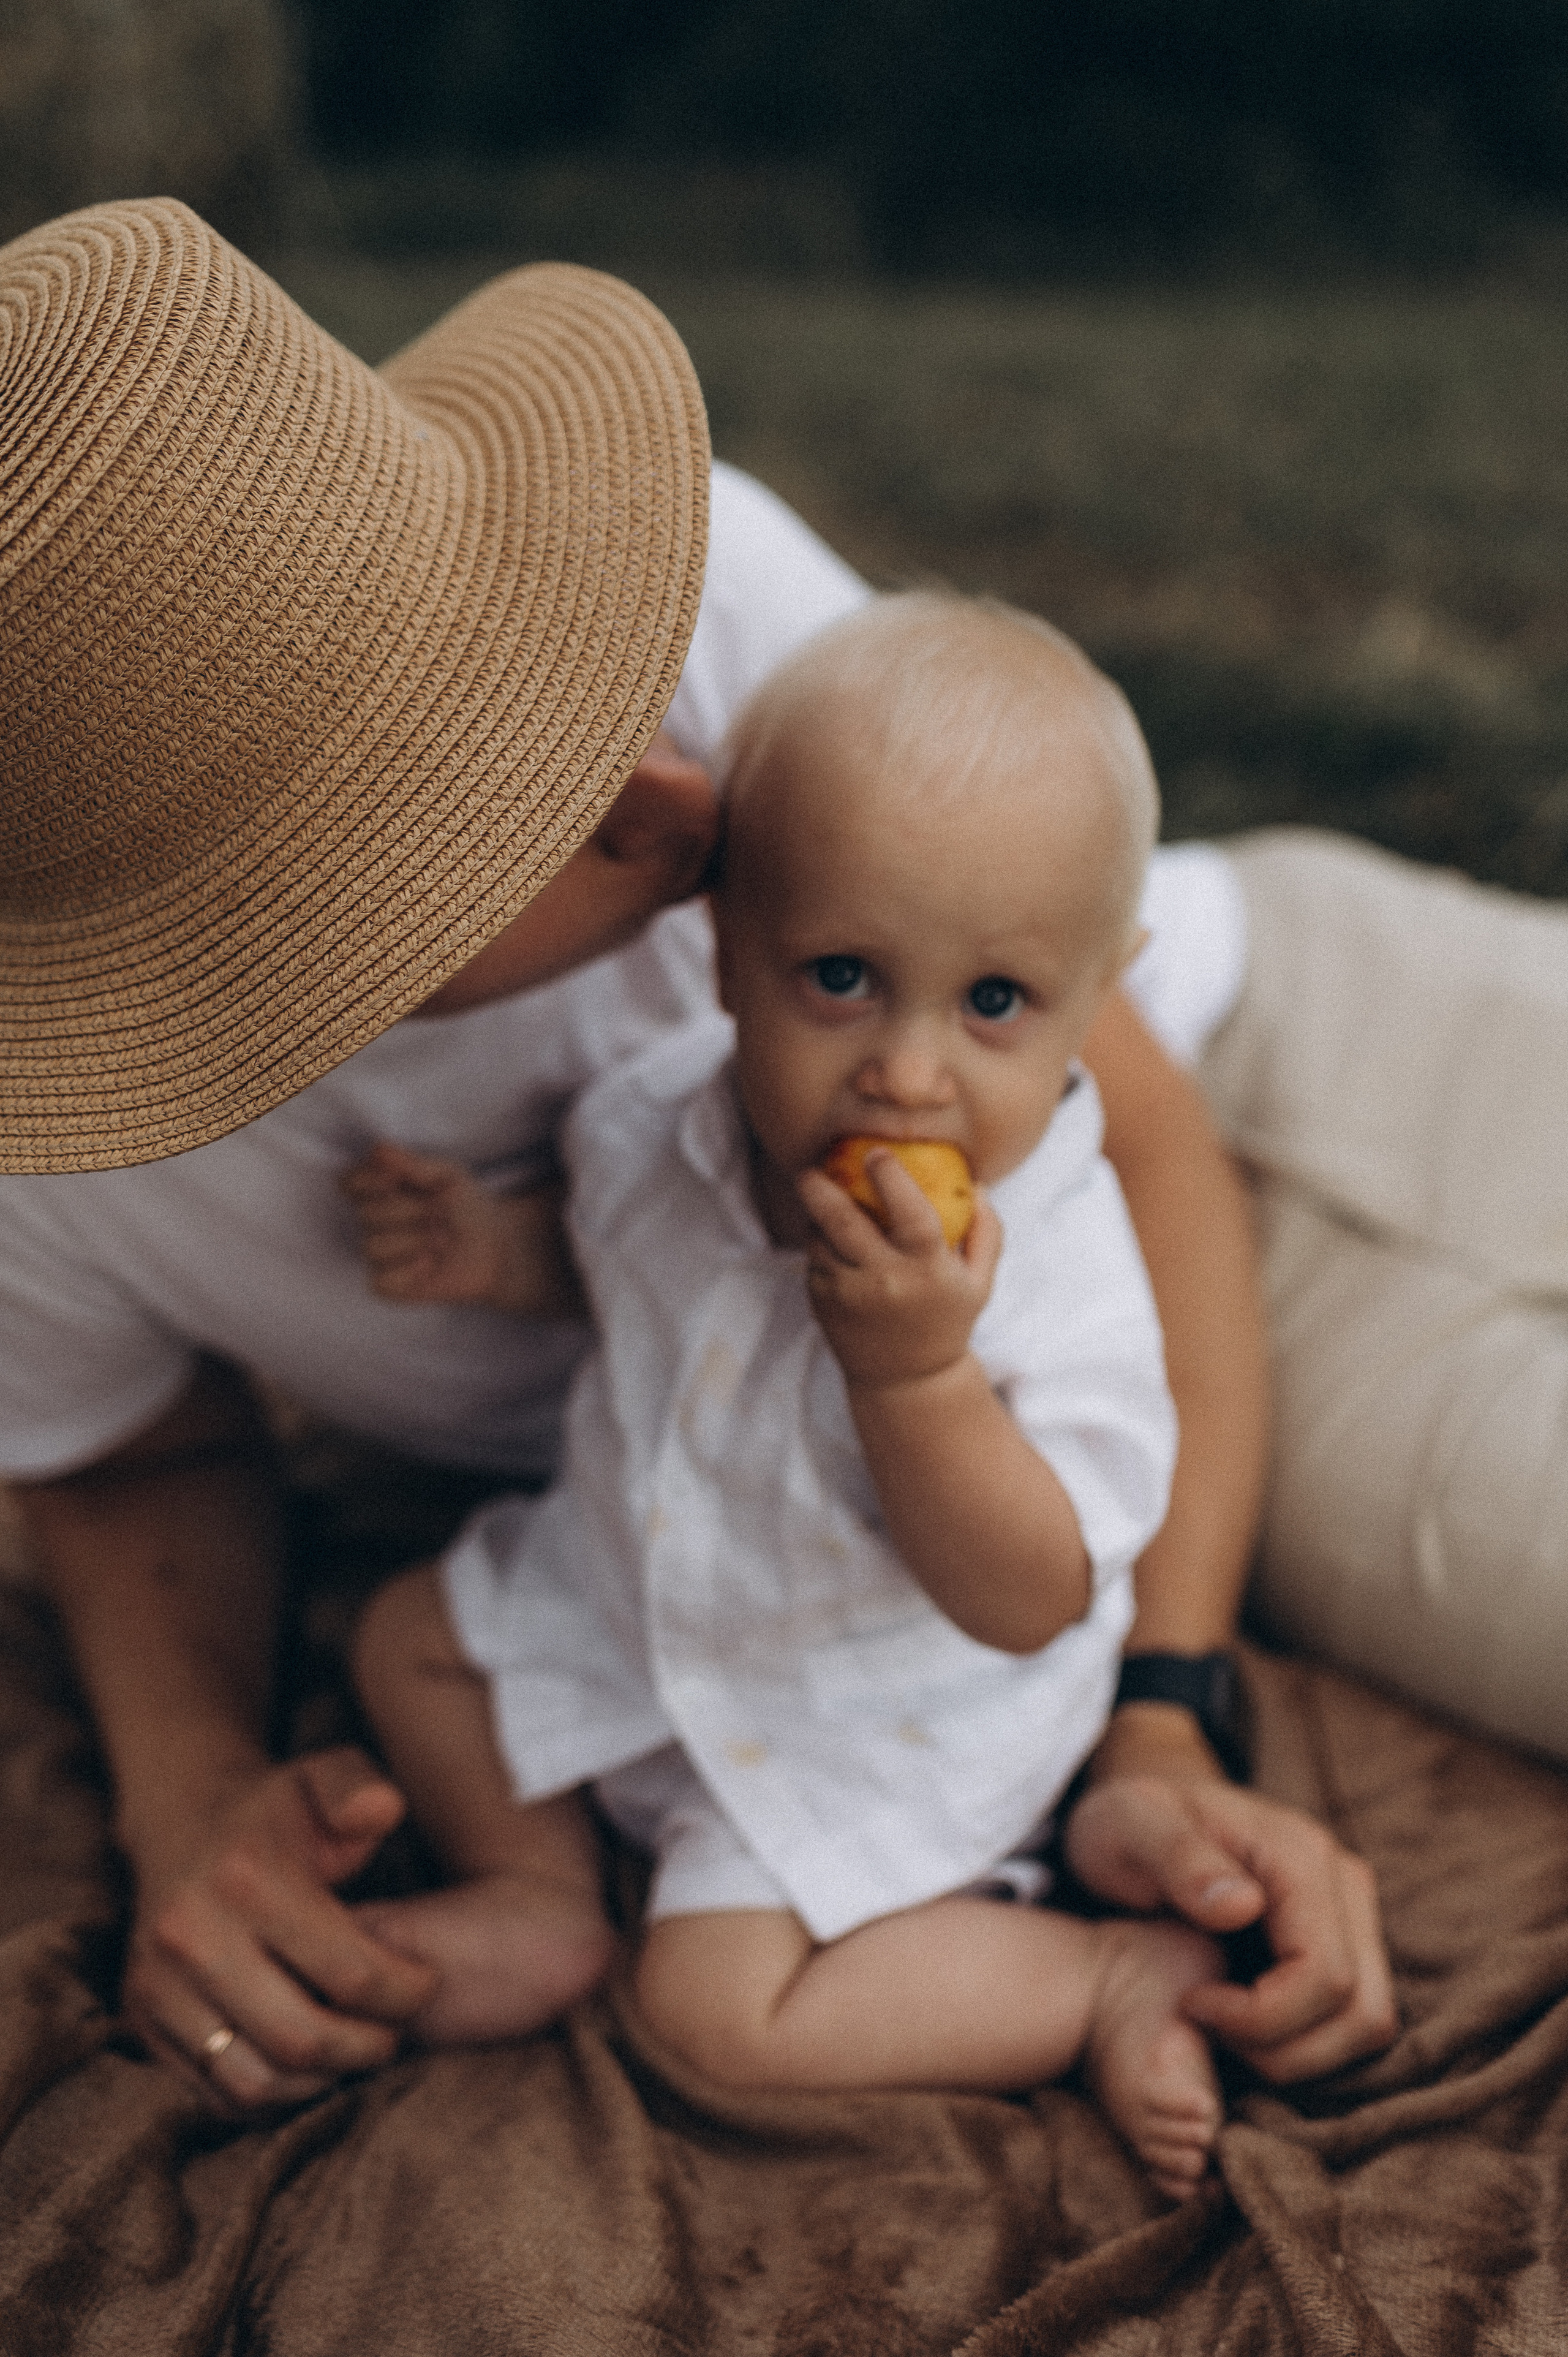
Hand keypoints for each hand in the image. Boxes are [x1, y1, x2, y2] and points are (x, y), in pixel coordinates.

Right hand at [127, 1747, 439, 2110]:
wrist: (183, 1824)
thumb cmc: (278, 1809)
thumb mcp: (326, 1775)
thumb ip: (360, 1788)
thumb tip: (381, 1810)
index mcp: (244, 1877)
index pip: (347, 1971)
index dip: (405, 1992)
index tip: (427, 1982)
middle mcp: (189, 1936)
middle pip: (301, 2038)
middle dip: (368, 2046)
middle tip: (395, 2030)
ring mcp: (157, 1986)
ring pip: (255, 2080)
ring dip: (322, 2080)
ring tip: (356, 2048)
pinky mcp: (143, 2023)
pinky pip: (217, 2092)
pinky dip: (274, 2095)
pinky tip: (310, 2062)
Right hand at [340, 1140, 520, 1304]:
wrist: (496, 1245)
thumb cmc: (469, 1207)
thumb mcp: (447, 1175)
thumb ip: (411, 1163)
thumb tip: (379, 1149)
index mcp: (381, 1191)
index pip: (349, 1182)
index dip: (369, 1181)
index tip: (396, 1179)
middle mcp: (374, 1223)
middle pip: (367, 1213)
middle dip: (411, 1211)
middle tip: (441, 1213)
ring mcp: (379, 1255)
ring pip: (374, 1246)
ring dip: (417, 1240)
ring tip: (442, 1239)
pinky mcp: (389, 1285)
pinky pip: (381, 1281)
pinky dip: (411, 1271)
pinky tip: (431, 1264)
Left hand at [797, 1152, 1001, 1389]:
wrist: (907, 1380)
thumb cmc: (947, 1320)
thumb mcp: (978, 1282)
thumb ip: (986, 1232)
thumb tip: (976, 1183)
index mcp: (927, 1269)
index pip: (909, 1212)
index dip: (891, 1176)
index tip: (877, 1153)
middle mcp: (885, 1281)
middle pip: (841, 1220)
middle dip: (819, 1187)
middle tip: (812, 1169)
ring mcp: (850, 1295)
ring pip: (819, 1239)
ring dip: (816, 1217)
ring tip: (823, 1204)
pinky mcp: (824, 1306)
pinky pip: (813, 1262)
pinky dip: (818, 1246)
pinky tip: (831, 1243)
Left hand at [1064, 1747, 1396, 2083]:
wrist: (1148, 1818)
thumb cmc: (1133, 1821)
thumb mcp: (1132, 1823)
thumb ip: (1178, 1855)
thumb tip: (1243, 1906)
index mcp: (1302, 1854)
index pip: (1325, 1975)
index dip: (1262, 2017)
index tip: (1191, 2004)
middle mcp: (1345, 1884)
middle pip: (1361, 2012)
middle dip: (1282, 2048)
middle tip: (1205, 2026)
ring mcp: (1353, 1915)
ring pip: (1366, 2024)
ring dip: (1296, 2054)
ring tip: (1222, 2028)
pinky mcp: (1345, 1944)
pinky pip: (1350, 2020)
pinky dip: (1302, 2044)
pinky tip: (1240, 2025)